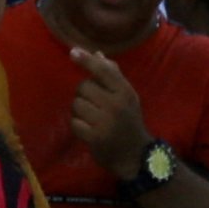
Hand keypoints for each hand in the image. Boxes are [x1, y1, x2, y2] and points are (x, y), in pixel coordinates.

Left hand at [69, 45, 153, 182]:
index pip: (103, 70)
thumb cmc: (129, 121)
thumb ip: (112, 75)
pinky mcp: (95, 138)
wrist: (135, 155)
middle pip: (83, 87)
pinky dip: (77, 125)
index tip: (73, 52)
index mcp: (125, 92)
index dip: (86, 60)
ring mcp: (105, 122)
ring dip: (78, 110)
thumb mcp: (127, 97)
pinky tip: (86, 130)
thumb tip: (97, 53)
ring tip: (89, 118)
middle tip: (92, 105)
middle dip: (82, 94)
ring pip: (76, 104)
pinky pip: (74, 123)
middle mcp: (116, 105)